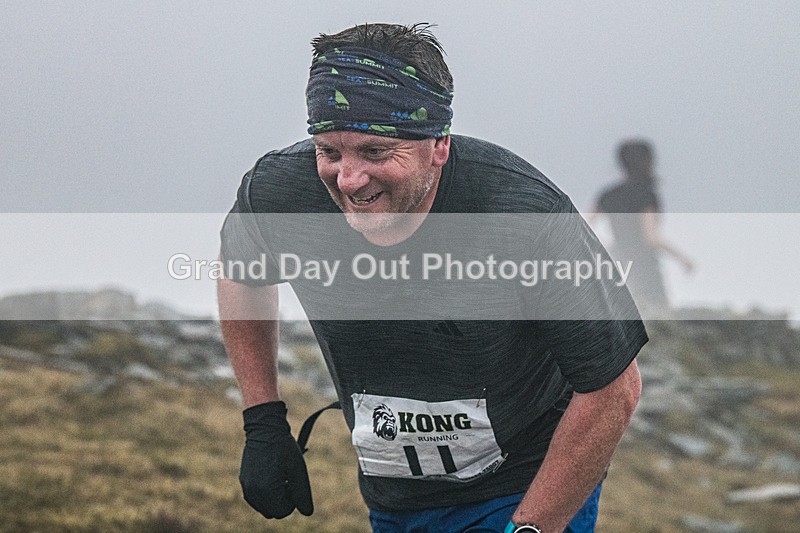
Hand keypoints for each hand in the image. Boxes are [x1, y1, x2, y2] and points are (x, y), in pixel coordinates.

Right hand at [239, 401, 313, 518]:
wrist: (264, 428)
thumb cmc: (284, 447)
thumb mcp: (298, 469)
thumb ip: (302, 493)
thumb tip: (307, 513)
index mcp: (266, 490)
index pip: (283, 511)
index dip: (293, 500)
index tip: (294, 482)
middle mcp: (253, 492)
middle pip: (273, 512)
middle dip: (283, 501)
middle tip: (288, 480)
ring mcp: (246, 487)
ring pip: (264, 507)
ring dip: (274, 498)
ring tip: (281, 477)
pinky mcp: (244, 481)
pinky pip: (256, 499)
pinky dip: (266, 494)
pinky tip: (272, 475)